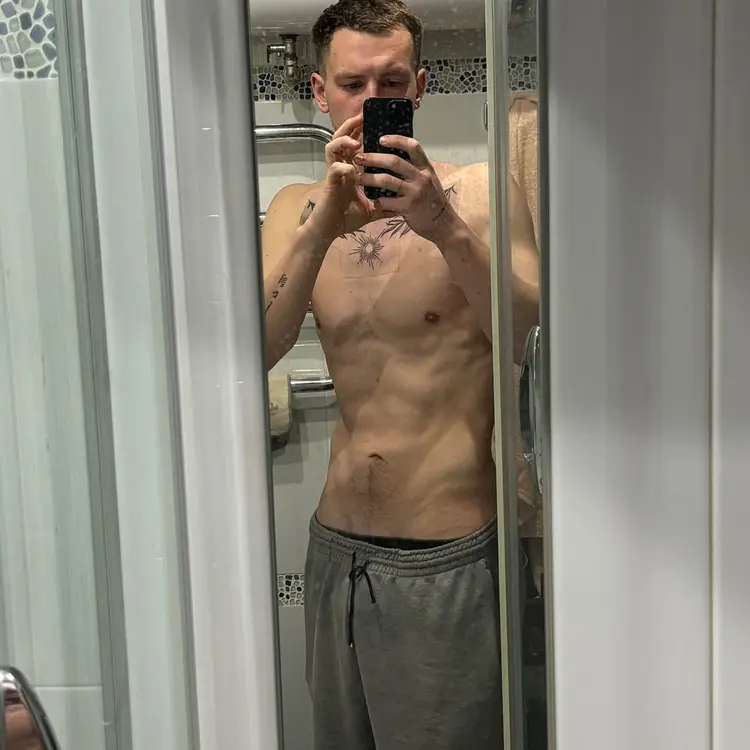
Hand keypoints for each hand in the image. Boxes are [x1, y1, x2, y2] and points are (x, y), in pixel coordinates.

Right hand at [305, 115, 381, 240]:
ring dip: (343, 141)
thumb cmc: (347, 218)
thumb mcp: (372, 209)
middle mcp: (342, 167)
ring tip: (355, 140)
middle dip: (352, 126)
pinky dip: (341, 166)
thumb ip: (385, 204)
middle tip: (363, 116)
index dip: (362, 131)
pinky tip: (350, 168)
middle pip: (342, 138)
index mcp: (352, 170)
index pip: (356, 145)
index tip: (376, 121)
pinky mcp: (329, 183)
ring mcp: (334, 174)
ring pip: (332, 147)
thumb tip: (403, 207)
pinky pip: (334, 169)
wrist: (331, 230)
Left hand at [354, 136, 453, 240]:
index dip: (396, 140)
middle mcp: (421, 177)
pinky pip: (387, 202)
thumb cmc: (432, 201)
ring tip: (357, 178)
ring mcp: (415, 192)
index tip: (381, 139)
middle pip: (394, 161)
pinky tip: (373, 201)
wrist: (443, 224)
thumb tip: (395, 157)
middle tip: (358, 158)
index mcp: (425, 168)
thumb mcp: (428, 180)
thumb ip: (415, 170)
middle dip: (373, 158)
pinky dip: (378, 201)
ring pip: (387, 180)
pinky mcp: (408, 208)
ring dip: (369, 178)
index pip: (412, 146)